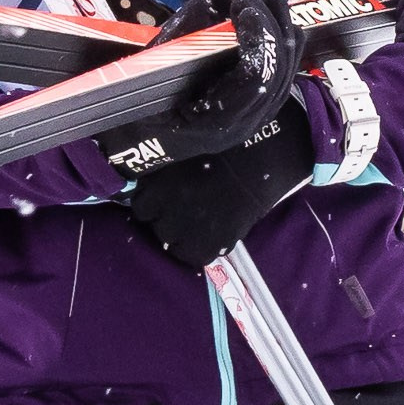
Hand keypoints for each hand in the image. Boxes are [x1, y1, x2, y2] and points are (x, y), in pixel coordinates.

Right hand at [100, 0, 300, 178]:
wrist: (142, 147)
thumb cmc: (139, 115)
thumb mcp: (144, 80)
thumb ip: (174, 42)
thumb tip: (203, 5)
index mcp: (217, 122)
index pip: (257, 77)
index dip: (259, 38)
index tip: (243, 7)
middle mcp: (246, 123)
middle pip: (278, 70)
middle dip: (272, 26)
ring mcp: (258, 117)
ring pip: (288, 69)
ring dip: (282, 29)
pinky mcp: (262, 106)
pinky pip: (285, 71)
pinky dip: (281, 41)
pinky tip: (272, 18)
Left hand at [128, 101, 316, 266]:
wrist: (263, 160)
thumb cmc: (229, 148)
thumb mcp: (188, 152)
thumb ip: (168, 168)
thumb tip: (155, 180)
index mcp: (158, 185)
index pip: (141, 205)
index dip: (156, 201)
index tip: (169, 195)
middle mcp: (165, 209)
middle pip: (155, 224)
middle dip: (167, 216)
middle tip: (187, 206)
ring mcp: (186, 229)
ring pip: (171, 241)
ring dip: (182, 233)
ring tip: (200, 221)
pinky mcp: (208, 245)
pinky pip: (194, 256)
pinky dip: (200, 249)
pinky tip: (211, 235)